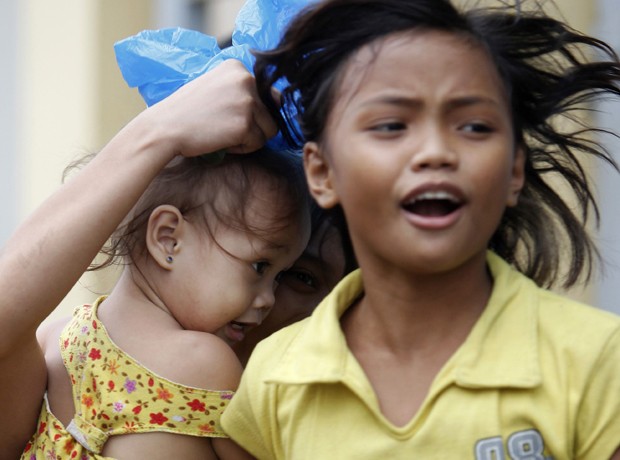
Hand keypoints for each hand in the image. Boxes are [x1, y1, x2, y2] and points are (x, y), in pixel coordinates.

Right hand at [143, 59, 277, 156]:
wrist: (164, 128)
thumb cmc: (185, 112)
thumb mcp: (215, 88)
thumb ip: (241, 91)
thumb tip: (277, 102)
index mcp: (238, 67)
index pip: (267, 94)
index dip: (252, 112)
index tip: (228, 116)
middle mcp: (247, 79)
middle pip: (272, 112)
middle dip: (254, 125)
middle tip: (225, 128)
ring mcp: (248, 101)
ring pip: (269, 130)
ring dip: (250, 138)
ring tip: (224, 135)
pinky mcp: (246, 124)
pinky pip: (257, 144)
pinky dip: (242, 149)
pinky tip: (221, 142)